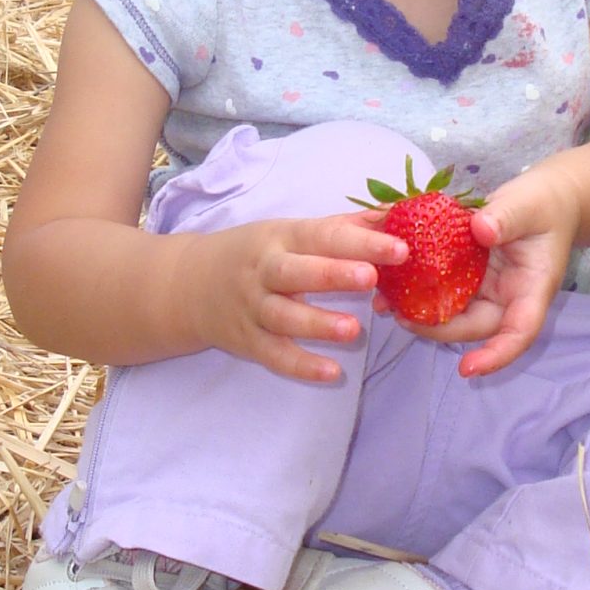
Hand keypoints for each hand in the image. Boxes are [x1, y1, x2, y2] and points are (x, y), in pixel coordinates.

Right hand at [193, 215, 407, 384]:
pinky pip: (274, 355)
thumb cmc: (257, 253)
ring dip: (317, 324)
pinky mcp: (247, 341)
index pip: (322, 236)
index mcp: (281, 238)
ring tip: (353, 330)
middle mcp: (264, 271)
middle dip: (332, 274)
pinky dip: (300, 366)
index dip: (360, 242)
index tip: (399, 248)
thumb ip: (344, 227)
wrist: (190, 285)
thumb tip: (397, 215)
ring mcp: (253, 308)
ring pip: (283, 317)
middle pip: (295, 272)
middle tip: (370, 278)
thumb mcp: (291, 232)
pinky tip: (332, 373)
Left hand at [378, 169, 579, 377]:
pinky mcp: (467, 277)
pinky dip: (417, 288)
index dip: (496, 356)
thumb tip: (481, 229)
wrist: (545, 199)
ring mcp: (485, 289)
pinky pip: (442, 289)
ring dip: (420, 313)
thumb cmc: (544, 204)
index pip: (519, 333)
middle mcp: (506, 297)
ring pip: (453, 313)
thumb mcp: (529, 205)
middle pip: (474, 328)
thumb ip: (507, 217)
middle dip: (438, 331)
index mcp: (531, 289)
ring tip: (385, 304)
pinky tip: (390, 280)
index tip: (468, 369)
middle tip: (402, 319)